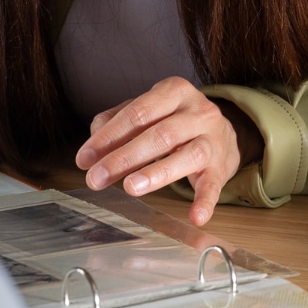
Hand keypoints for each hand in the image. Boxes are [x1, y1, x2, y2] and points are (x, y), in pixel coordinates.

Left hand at [75, 77, 260, 225]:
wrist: (223, 134)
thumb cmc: (175, 121)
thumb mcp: (148, 111)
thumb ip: (117, 122)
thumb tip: (93, 147)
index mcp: (175, 91)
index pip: (138, 112)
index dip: (109, 136)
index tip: (84, 159)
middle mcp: (198, 111)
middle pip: (160, 134)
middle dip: (124, 157)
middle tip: (96, 178)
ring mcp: (212, 139)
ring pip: (187, 155)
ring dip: (157, 172)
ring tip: (131, 188)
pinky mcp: (221, 167)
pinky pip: (214, 185)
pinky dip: (205, 201)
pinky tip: (195, 216)